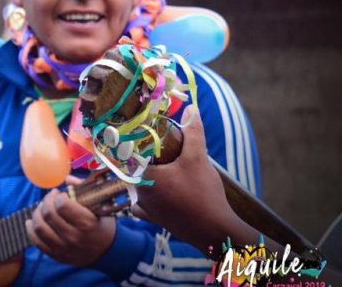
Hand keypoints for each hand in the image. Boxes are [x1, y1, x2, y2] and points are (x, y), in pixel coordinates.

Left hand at [26, 177, 116, 266]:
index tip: (61, 194)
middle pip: (48, 214)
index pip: (62, 205)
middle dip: (47, 201)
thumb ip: (84, 190)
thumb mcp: (100, 207)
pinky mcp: (56, 255)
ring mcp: (64, 248)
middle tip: (50, 198)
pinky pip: (37, 241)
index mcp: (86, 223)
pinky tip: (32, 221)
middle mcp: (73, 237)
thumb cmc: (102, 224)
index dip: (58, 196)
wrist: (107, 252)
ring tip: (42, 208)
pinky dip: (31, 229)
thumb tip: (67, 178)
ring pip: (39, 227)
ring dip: (37, 213)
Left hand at [132, 105, 244, 250]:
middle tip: (154, 146)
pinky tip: (160, 190)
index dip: (130, 142)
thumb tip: (191, 109)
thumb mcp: (198, 158)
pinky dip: (150, 196)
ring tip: (161, 165)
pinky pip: (145, 204)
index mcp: (142, 177)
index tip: (135, 132)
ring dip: (146, 176)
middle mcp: (138, 194)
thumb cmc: (203, 194)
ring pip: (138, 186)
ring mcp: (146, 209)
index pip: (125, 155)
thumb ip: (192, 133)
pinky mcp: (155, 220)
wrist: (215, 232)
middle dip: (141, 157)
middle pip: (132, 169)